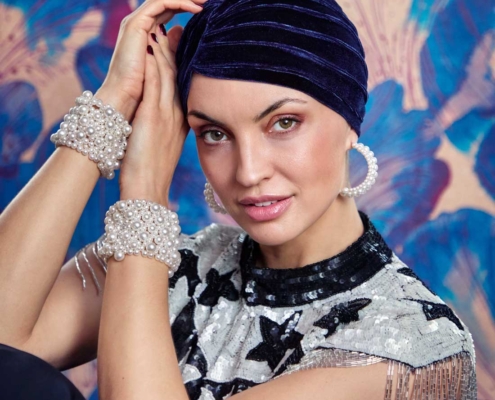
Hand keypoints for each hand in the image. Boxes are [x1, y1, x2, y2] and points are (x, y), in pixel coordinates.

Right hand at [96, 0, 205, 119]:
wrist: (125, 98)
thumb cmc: (143, 90)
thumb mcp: (164, 65)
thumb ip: (172, 49)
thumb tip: (181, 32)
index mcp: (145, 32)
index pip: (167, 11)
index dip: (185, 7)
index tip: (206, 10)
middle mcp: (139, 24)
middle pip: (166, 2)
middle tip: (208, 1)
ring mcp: (136, 23)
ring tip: (205, 2)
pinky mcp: (136, 25)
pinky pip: (160, 4)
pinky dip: (179, 3)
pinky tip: (195, 9)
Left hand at [119, 19, 194, 205]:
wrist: (148, 191)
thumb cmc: (153, 173)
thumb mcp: (165, 147)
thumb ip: (168, 127)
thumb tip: (164, 118)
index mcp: (181, 122)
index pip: (183, 86)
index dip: (183, 63)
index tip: (182, 46)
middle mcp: (177, 115)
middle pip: (179, 76)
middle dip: (178, 51)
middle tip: (177, 28)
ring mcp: (166, 115)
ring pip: (169, 76)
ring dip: (166, 51)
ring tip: (164, 29)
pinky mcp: (152, 118)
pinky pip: (155, 85)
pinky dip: (154, 65)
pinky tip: (152, 48)